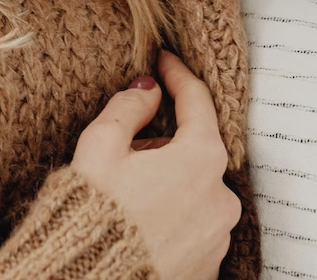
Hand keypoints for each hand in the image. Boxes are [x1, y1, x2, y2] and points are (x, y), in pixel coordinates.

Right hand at [71, 51, 240, 279]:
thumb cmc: (95, 213)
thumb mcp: (102, 145)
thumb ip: (130, 107)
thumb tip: (149, 89)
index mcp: (201, 159)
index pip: (196, 100)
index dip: (177, 73)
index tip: (163, 58)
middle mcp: (221, 198)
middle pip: (198, 148)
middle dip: (166, 139)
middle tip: (128, 144)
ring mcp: (219, 237)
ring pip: (197, 189)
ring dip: (171, 179)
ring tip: (129, 188)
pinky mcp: (209, 268)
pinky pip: (195, 225)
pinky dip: (174, 214)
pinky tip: (141, 218)